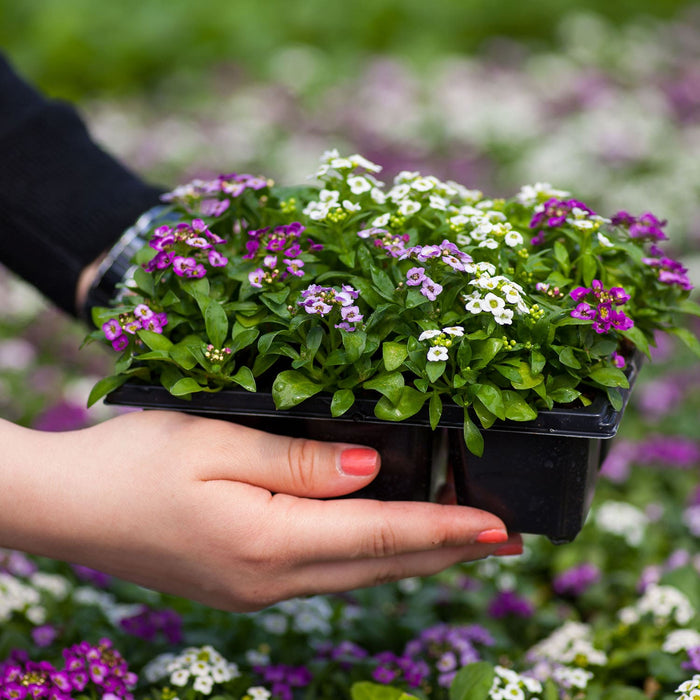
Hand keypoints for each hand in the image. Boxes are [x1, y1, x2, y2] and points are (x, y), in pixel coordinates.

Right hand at [0, 412, 519, 610]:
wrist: (68, 507)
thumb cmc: (135, 462)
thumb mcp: (217, 444)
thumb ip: (301, 462)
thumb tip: (372, 471)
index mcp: (268, 542)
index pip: (382, 536)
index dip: (447, 531)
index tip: (502, 528)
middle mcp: (270, 581)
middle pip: (380, 566)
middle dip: (447, 552)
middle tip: (504, 539)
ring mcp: (256, 591)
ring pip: (358, 574)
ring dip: (413, 555)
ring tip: (460, 538)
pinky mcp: (244, 585)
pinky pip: (327, 572)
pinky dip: (371, 555)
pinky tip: (387, 539)